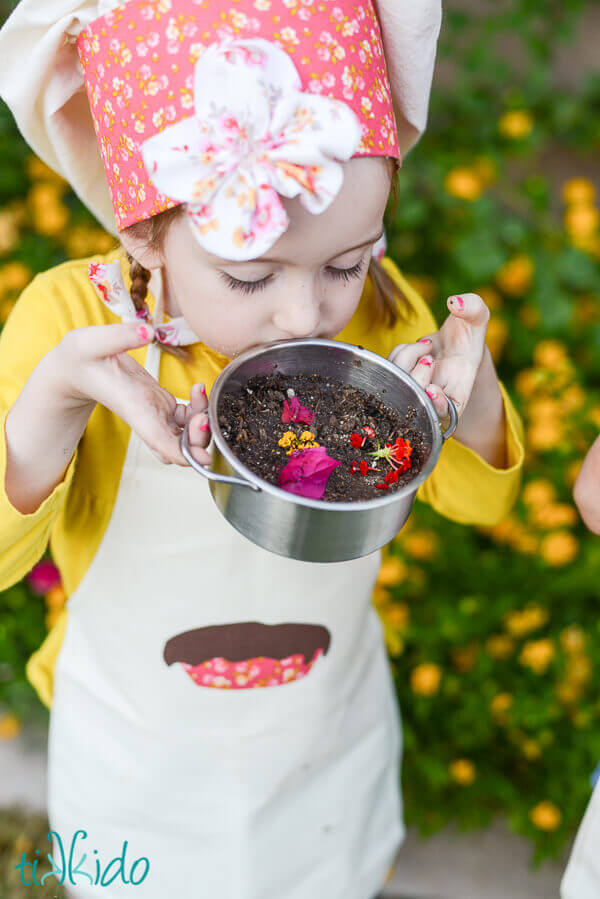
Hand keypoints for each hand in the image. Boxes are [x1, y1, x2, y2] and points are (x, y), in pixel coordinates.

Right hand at [54, 321, 211, 466]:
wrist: (74, 367)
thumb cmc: (78, 359)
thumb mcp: (92, 342)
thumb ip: (119, 336)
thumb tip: (147, 332)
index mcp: (136, 412)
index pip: (166, 447)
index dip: (189, 452)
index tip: (203, 428)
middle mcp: (149, 419)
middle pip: (182, 449)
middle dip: (201, 438)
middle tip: (206, 413)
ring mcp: (156, 414)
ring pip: (189, 435)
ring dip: (203, 422)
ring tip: (199, 390)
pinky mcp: (161, 404)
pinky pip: (189, 418)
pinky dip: (199, 409)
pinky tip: (197, 387)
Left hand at [387, 292, 489, 420]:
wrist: (451, 340)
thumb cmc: (469, 331)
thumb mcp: (477, 317)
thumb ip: (473, 306)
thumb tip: (454, 302)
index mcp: (458, 394)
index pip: (448, 414)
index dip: (437, 406)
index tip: (432, 389)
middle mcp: (435, 398)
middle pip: (416, 401)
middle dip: (418, 377)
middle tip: (429, 359)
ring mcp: (415, 390)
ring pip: (398, 384)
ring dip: (407, 358)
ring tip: (425, 347)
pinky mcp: (399, 380)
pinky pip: (389, 370)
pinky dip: (399, 353)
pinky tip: (415, 347)